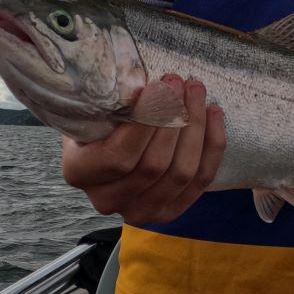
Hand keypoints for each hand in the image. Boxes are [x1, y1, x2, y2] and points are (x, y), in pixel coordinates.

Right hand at [60, 75, 225, 223]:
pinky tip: (214, 114)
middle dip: (174, 119)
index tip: (160, 85)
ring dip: (196, 128)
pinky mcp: (169, 211)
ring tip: (197, 92)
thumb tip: (149, 87)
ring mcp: (139, 210)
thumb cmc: (100, 117)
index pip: (119, 155)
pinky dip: (212, 146)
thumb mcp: (96, 106)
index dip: (147, 121)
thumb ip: (114, 102)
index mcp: (79, 172)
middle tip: (181, 83)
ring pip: (181, 173)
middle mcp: (106, 199)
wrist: (104, 144)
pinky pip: (200, 181)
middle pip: (154, 165)